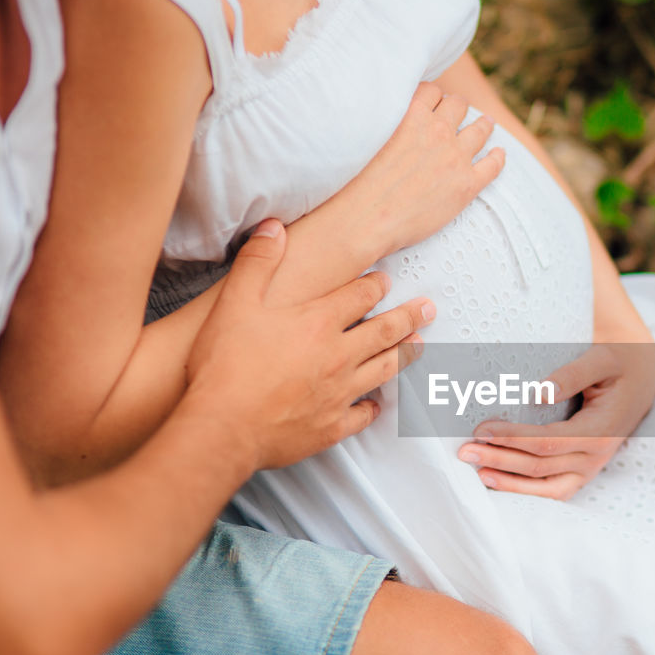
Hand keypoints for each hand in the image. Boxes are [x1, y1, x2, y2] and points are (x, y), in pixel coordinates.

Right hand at [186, 220, 435, 469]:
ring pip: (385, 370)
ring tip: (421, 345)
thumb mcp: (235, 303)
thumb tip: (274, 227)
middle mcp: (338, 356)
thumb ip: (258, 262)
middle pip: (385, 331)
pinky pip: (363, 414)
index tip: (386, 281)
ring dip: (405, 354)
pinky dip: (373, 406)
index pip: (359, 296)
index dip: (375, 285)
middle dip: (410, 316)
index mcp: (318, 323)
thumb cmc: (225, 365)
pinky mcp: (333, 426)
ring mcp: (339, 393)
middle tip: (430, 308)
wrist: (224, 426)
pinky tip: (378, 403)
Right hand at [351, 82, 505, 257]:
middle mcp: (438, 130)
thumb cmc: (359, 183)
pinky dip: (498, 157)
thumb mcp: (370, 136)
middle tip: (459, 111)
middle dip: (458, 107)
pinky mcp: (466, 184)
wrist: (367, 217)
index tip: (435, 102)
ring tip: (487, 123)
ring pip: (479, 130)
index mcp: (412, 115)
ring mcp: (456, 157)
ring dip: (484, 125)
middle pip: (457, 106)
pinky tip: (499, 154)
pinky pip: (492, 165)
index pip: (431, 91)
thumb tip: (392, 121)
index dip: (434, 96)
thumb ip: (388, 123)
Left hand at [457, 340, 654, 499]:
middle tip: (465, 450)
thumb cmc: (620, 365)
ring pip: (546, 487)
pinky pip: (552, 491)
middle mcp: (597, 456)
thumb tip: (538, 393)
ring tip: (478, 471)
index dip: (514, 438)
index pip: (549, 442)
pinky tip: (498, 480)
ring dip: (509, 482)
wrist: (642, 379)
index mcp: (601, 430)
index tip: (483, 428)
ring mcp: (590, 468)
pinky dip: (525, 490)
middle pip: (540, 467)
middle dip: (500, 459)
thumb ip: (572, 374)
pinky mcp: (582, 471)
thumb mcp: (602, 360)